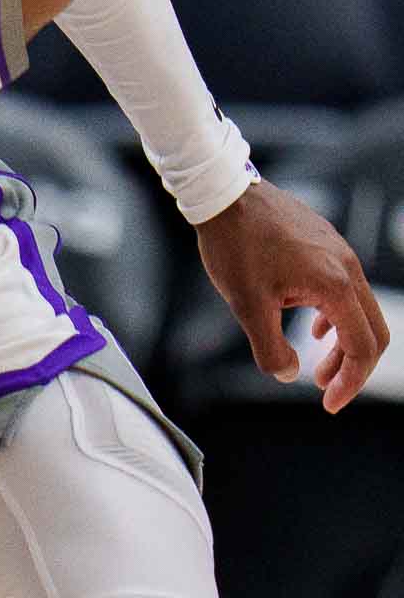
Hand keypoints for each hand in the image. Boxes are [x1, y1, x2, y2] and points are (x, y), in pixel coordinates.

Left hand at [195, 181, 390, 412]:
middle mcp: (347, 267)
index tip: (330, 403)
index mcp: (334, 285)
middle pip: (372, 330)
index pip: (363, 346)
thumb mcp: (246, 305)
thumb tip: (288, 374)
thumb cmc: (234, 245)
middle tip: (326, 388)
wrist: (224, 195)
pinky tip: (312, 326)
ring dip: (342, 342)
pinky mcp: (326, 245)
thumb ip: (269, 347)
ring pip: (357, 309)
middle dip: (352, 366)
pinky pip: (344, 289)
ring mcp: (339, 253)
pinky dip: (334, 316)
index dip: (351, 381)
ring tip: (317, 364)